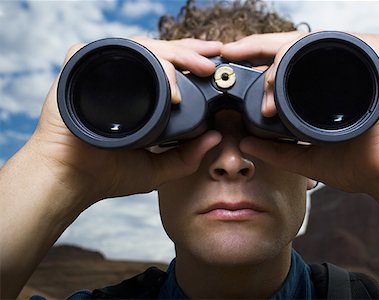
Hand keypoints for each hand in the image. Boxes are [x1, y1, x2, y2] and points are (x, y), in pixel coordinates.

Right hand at [30, 37, 222, 205]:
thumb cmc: (109, 174)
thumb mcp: (158, 167)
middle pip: (158, 51)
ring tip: (195, 68)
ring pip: (140, 47)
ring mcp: (100, 71)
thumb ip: (187, 157)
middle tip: (210, 61)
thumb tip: (216, 137)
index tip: (213, 65)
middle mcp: (122, 79)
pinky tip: (161, 74)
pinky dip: (138, 54)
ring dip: (171, 53)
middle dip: (189, 52)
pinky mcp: (80, 67)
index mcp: (140, 96)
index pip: (168, 68)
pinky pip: (110, 48)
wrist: (72, 178)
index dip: (191, 61)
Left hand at [222, 31, 378, 199]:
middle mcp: (341, 64)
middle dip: (257, 50)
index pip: (288, 62)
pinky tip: (281, 67)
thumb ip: (276, 150)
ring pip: (306, 43)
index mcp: (325, 84)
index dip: (258, 56)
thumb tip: (246, 142)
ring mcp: (359, 55)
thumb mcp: (305, 156)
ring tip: (260, 84)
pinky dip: (301, 49)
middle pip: (292, 47)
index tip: (232, 58)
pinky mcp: (376, 51)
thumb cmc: (356, 163)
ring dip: (276, 61)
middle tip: (236, 62)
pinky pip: (331, 41)